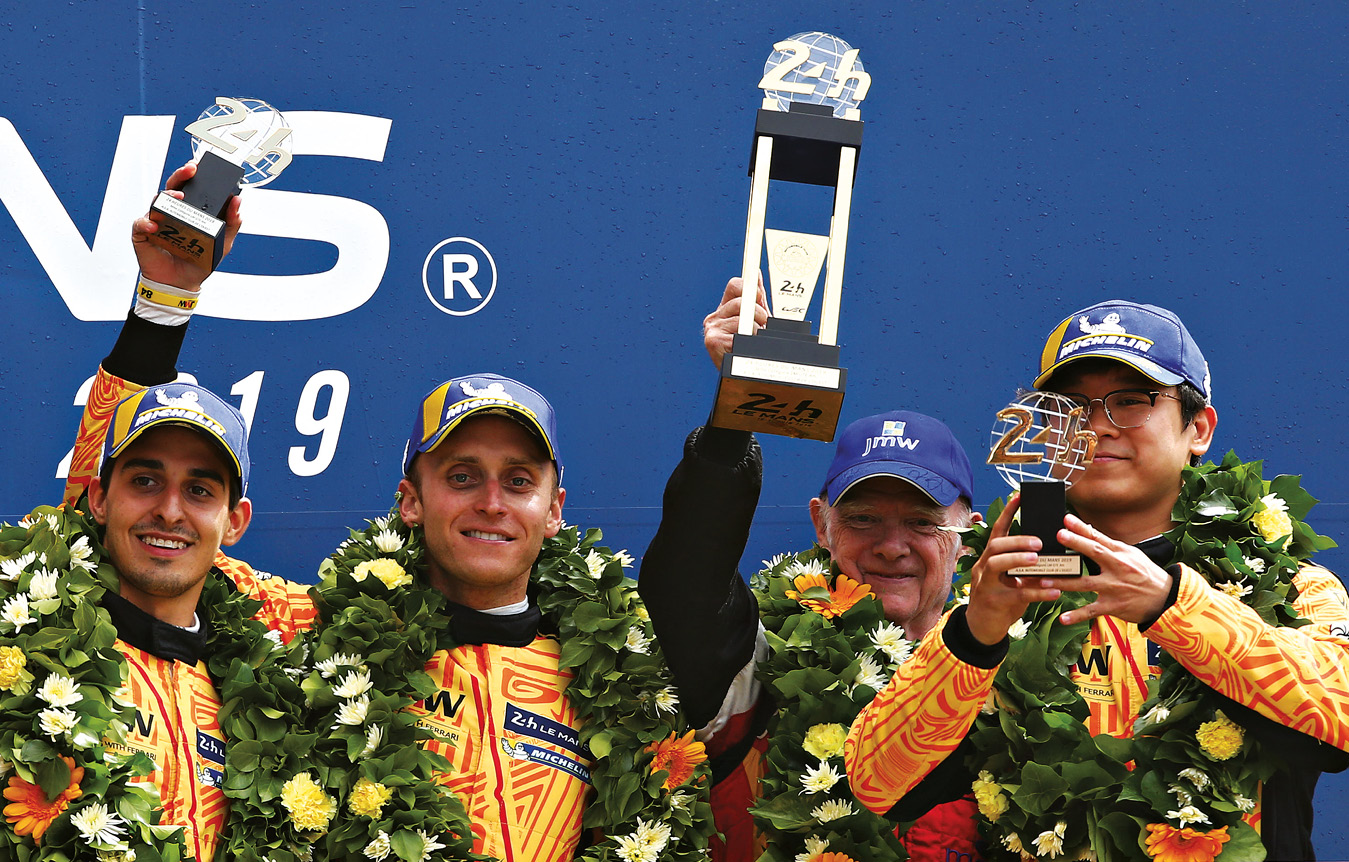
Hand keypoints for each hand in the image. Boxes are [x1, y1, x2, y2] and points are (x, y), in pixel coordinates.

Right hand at [132, 162, 242, 290]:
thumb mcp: (222, 242)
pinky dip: (147, 222)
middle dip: (180, 175)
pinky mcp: (143, 233)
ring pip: (157, 201)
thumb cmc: (199, 261)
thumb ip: (231, 223)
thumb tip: (237, 201)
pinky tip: (155, 225)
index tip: (199, 165)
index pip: (189, 187)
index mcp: (189, 211)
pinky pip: (141, 223)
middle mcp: (172, 212)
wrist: (183, 283)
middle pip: (172, 187)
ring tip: (178, 197)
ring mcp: (156, 221)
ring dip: (167, 197)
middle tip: (190, 170)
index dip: (191, 174)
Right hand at [703, 274, 767, 368]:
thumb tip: (757, 275)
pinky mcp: (713, 341)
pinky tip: (746, 348)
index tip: (760, 294)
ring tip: (755, 340)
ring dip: (755, 328)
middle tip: (763, 325)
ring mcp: (712, 329)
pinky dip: (749, 340)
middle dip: (758, 312)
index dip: (750, 287)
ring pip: (742, 316)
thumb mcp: (757, 322)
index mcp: (725, 310)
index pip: (735, 286)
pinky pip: (739, 332)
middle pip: (740, 300)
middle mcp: (715, 318)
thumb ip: (757, 300)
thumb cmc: (751, 351)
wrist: (745, 378)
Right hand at [964, 494, 1064, 644]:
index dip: (1008, 513)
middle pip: (995, 546)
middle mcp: (983, 568)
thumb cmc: (1001, 601)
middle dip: (1017, 540)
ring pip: (996, 565)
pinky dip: (1037, 591)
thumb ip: (1026, 569)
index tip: (1021, 497)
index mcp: (989, 559)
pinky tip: (1054, 591)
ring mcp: (985, 585)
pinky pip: (1016, 594)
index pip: (998, 531)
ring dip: (1018, 559)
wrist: (981, 629)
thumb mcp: (1011, 582)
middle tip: (1038, 541)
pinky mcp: (993, 602)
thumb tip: (1050, 556)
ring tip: (1038, 559)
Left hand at [1054, 514, 1171, 624]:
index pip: (1099, 538)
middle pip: (1094, 554)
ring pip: (1085, 584)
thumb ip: (1109, 545)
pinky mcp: (1113, 606)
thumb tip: (1087, 529)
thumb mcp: (1131, 555)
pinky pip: (1092, 611)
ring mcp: (1114, 588)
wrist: (1165, 598)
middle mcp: (1117, 569)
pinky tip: (1062, 618)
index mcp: (1120, 554)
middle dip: (1076, 544)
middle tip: (1058, 536)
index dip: (1082, 528)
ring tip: (1044, 580)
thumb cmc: (1145, 574)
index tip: (1066, 519)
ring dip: (1064, 582)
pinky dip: (1077, 616)